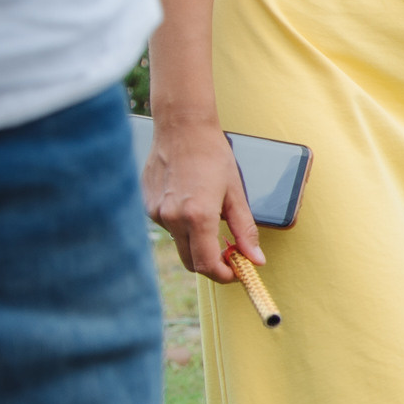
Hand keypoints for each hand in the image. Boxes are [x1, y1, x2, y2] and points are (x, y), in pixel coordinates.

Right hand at [144, 119, 264, 284]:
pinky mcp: (147, 205)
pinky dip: (183, 226)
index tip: (237, 272)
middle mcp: (172, 218)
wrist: (181, 128)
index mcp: (197, 216)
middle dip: (212, 264)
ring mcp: (155, 213)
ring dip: (197, 243)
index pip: (208, 265)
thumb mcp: (236, 194)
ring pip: (180, 244)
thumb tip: (256, 259)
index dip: (225, 275)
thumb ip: (245, 230)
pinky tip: (192, 203)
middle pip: (191, 262)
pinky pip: (168, 227)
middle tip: (230, 254)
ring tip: (212, 220)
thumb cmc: (212, 155)